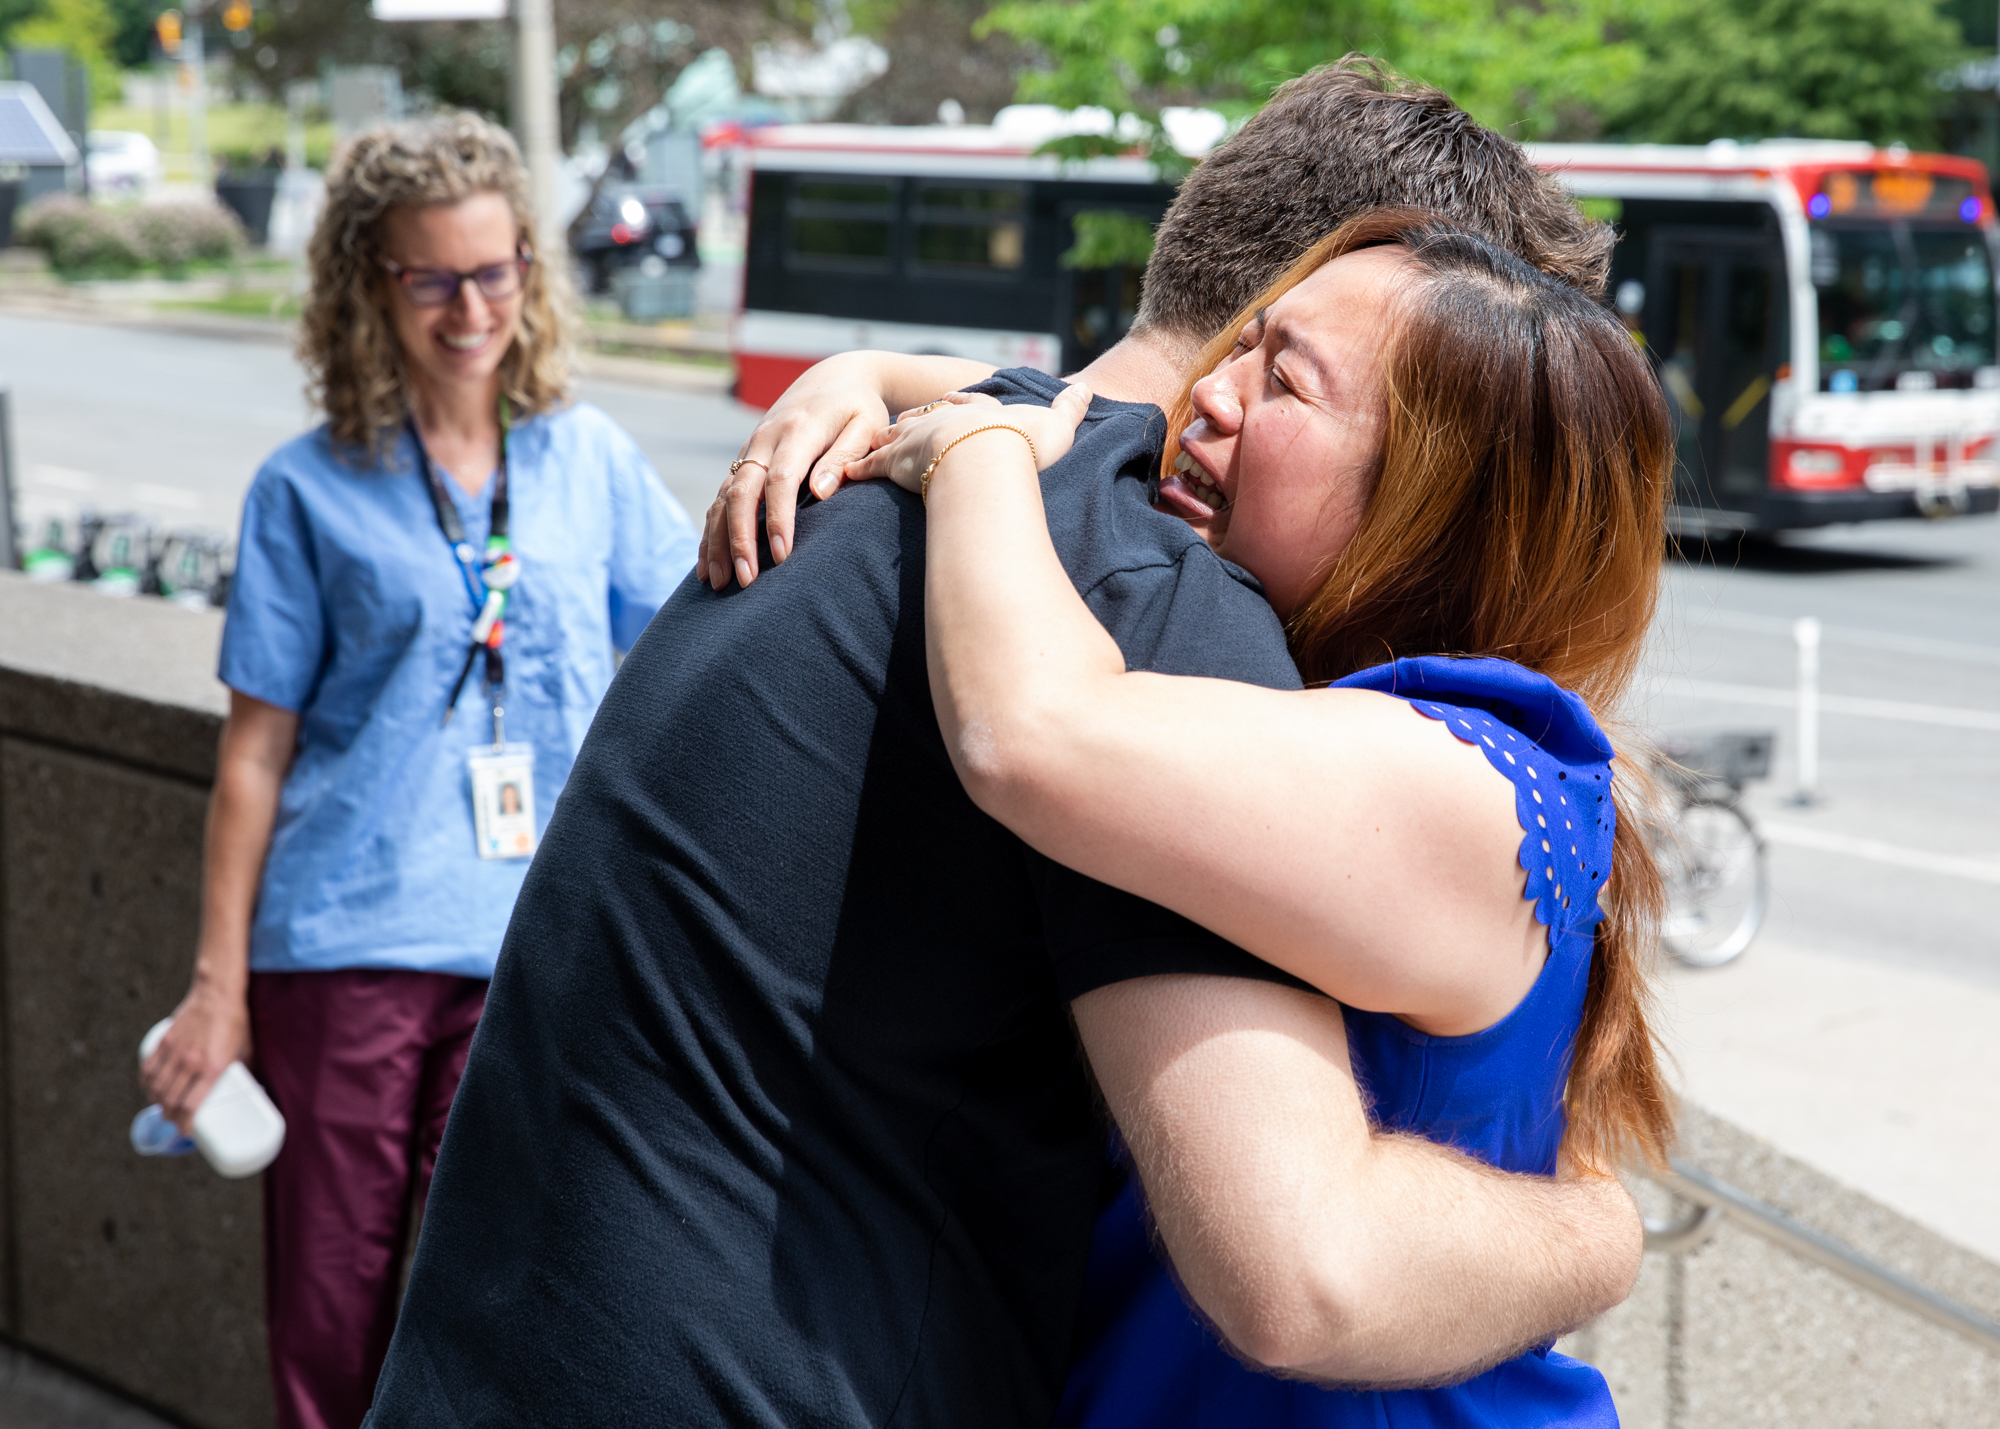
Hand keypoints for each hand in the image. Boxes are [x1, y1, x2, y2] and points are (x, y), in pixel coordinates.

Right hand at [140, 978, 251, 1134]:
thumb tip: (250, 1091)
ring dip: (157, 1103)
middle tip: (175, 1122)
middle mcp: (190, 1063)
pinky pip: (148, 1070)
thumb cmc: (237, 1023)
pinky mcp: (164, 1042)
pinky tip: (151, 1089)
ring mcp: (174, 1052)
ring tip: (165, 1108)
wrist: (218, 993)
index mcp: (212, 1068)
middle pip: (171, 1102)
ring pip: (156, 1088)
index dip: (185, 1125)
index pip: (190, 1106)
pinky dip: (146, 1084)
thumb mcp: (246, 1052)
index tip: (186, 1132)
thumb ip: (243, 1073)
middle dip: (171, 1117)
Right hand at [700, 354, 892, 590]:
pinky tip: (708, 565)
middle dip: (739, 538)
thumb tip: (823, 492)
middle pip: (741, 492)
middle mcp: (764, 441)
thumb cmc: (857, 408)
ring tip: (719, 583)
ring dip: (717, 541)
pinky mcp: (744, 461)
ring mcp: (749, 451)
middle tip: (745, 580)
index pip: (781, 480)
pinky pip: (720, 499)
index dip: (777, 518)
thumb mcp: (864, 425)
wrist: (831, 379)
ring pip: (722, 498)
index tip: (781, 555)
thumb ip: (844, 457)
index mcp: (796, 431)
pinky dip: (711, 532)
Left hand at [841, 383, 1093, 495]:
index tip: (950, 403)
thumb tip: (1088, 388)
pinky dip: (855, 470)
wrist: (987, 458)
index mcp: (976, 410)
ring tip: (870, 447)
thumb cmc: (1023, 444)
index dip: (956, 405)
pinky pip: (869, 467)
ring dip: (881, 441)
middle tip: (904, 426)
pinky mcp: (894, 464)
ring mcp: (915, 440)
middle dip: (914, 421)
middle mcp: (941, 419)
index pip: (963, 403)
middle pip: (922, 417)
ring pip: (892, 437)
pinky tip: (843, 475)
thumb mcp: (1056, 422)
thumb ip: (1070, 406)